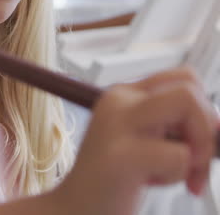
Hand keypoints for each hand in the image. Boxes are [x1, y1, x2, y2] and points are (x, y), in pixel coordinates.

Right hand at [57, 67, 218, 214]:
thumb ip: (174, 126)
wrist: (74, 212)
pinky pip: (179, 155)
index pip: (185, 78)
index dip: (203, 108)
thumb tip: (219, 126)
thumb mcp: (145, 141)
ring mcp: (117, 123)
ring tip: (174, 175)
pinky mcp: (120, 156)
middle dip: (206, 128)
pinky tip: (148, 184)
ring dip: (196, 150)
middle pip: (190, 88)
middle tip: (194, 163)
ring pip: (187, 105)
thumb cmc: (115, 181)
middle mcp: (119, 99)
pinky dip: (178, 175)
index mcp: (126, 94)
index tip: (196, 142)